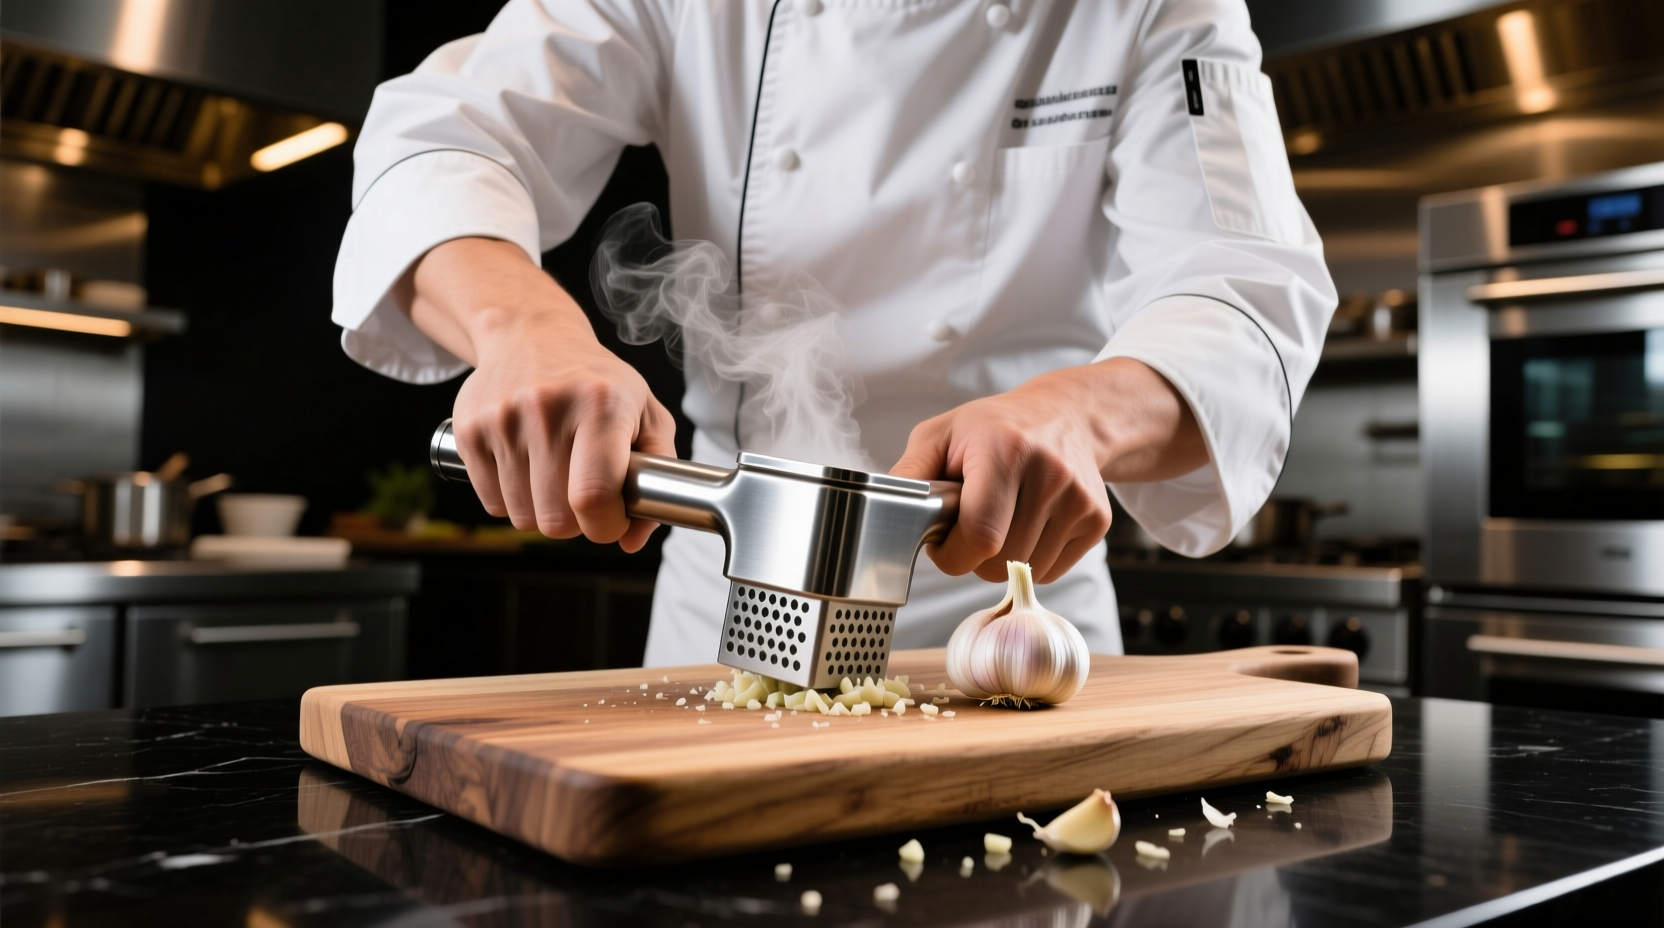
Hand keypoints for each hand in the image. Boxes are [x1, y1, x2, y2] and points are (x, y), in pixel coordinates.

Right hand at [408, 238, 676, 551]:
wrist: (530, 336)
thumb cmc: (597, 382)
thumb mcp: (646, 413)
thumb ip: (659, 476)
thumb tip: (634, 539)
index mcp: (601, 404)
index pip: (594, 496)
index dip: (606, 525)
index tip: (613, 517)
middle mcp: (547, 409)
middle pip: (557, 519)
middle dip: (577, 523)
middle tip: (584, 495)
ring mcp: (502, 419)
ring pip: (523, 517)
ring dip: (543, 512)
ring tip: (556, 476)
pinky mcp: (468, 430)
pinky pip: (492, 504)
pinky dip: (513, 500)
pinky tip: (527, 468)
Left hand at [890, 358, 1204, 582]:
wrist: (1067, 416)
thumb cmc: (994, 428)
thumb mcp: (941, 434)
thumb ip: (910, 474)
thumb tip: (886, 511)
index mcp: (1005, 450)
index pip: (980, 538)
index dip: (952, 554)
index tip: (944, 541)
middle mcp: (1049, 473)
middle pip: (1000, 563)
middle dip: (974, 556)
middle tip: (972, 524)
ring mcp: (1078, 499)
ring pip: (1025, 571)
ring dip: (1003, 558)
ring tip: (1002, 518)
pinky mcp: (1096, 520)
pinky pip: (1051, 571)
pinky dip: (1031, 558)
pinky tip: (1028, 524)